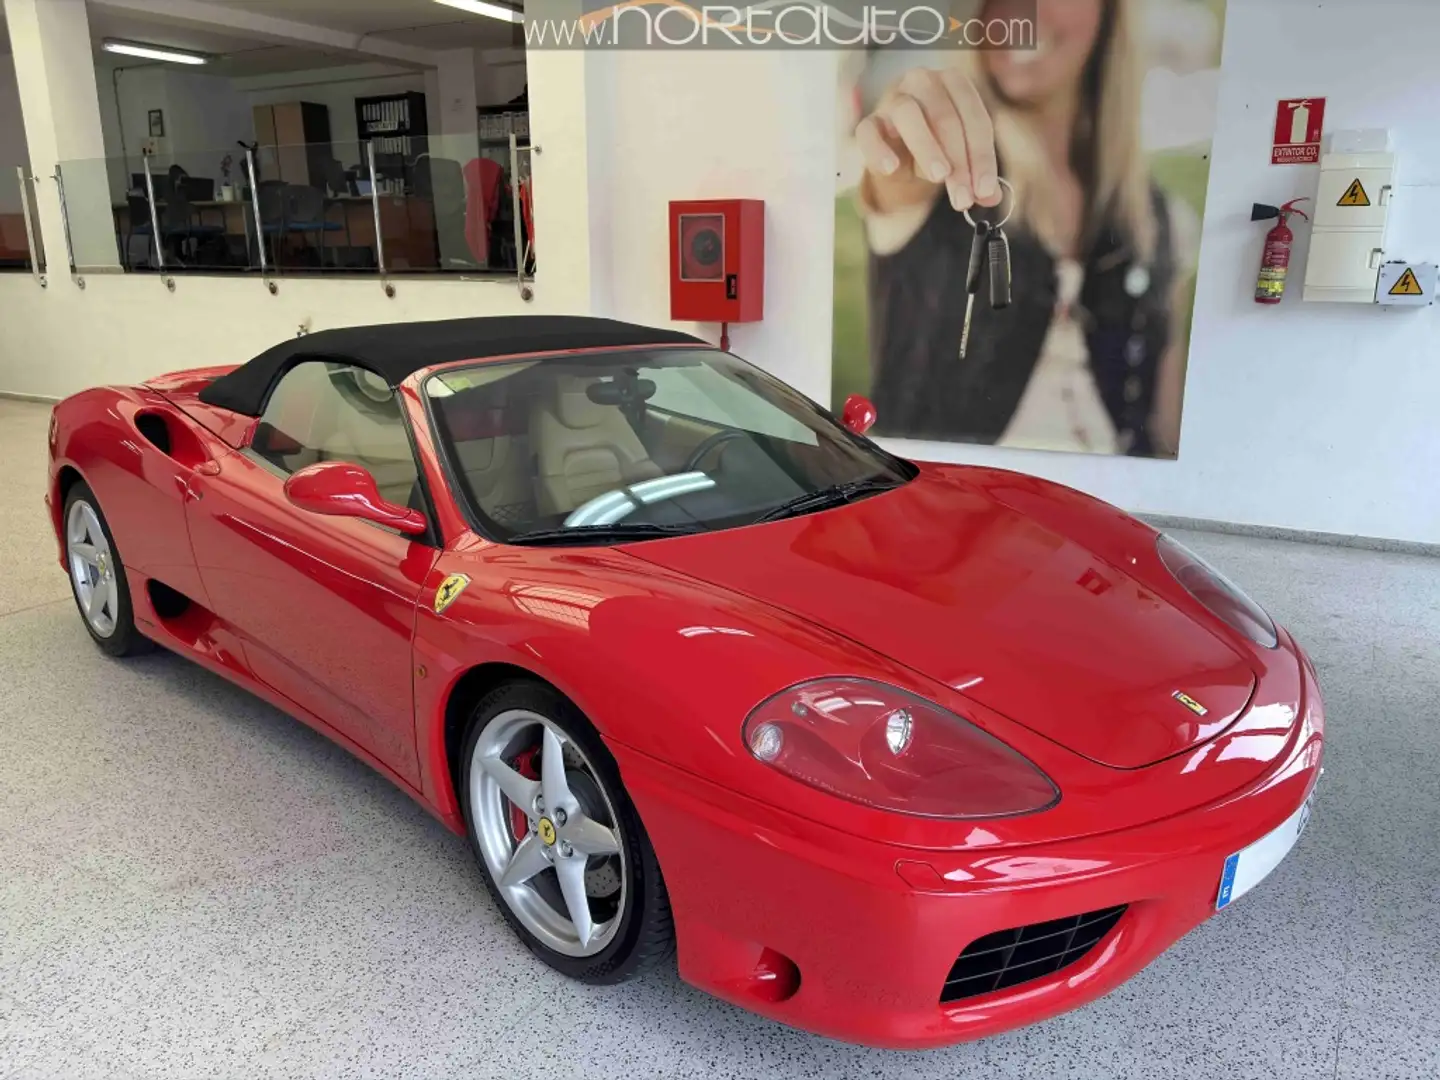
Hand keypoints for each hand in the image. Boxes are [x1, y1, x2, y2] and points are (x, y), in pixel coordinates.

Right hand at [857, 66, 1001, 214]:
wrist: (898, 152)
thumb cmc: (936, 147)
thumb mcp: (961, 160)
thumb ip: (976, 177)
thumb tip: (992, 197)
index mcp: (954, 84)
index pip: (974, 118)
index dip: (982, 157)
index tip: (984, 190)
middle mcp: (923, 82)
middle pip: (945, 117)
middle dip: (958, 161)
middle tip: (962, 198)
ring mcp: (893, 99)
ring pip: (908, 115)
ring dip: (927, 148)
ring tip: (939, 178)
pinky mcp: (868, 121)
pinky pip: (868, 132)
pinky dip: (878, 150)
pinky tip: (891, 169)